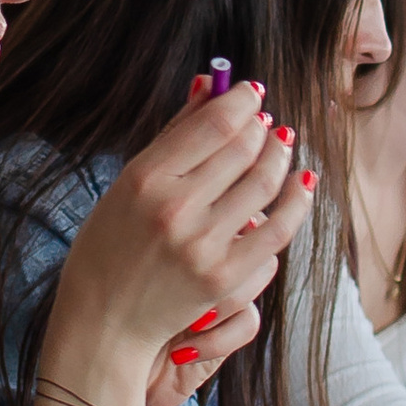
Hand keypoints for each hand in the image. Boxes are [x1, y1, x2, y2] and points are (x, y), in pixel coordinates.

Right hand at [50, 76, 309, 394]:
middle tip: (266, 120)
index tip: (251, 93)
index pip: (213, 123)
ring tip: (281, 142)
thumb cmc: (109, 248)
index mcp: (144, 179)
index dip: (241, 101)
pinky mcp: (224, 278)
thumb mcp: (126, 186)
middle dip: (261, 126)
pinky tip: (301, 182)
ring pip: (265, 183)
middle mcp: (175, 208)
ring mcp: (202, 245)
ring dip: (279, 155)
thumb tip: (208, 83)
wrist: (103, 323)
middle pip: (243, 148)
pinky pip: (277, 229)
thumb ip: (171, 136)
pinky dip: (296, 200)